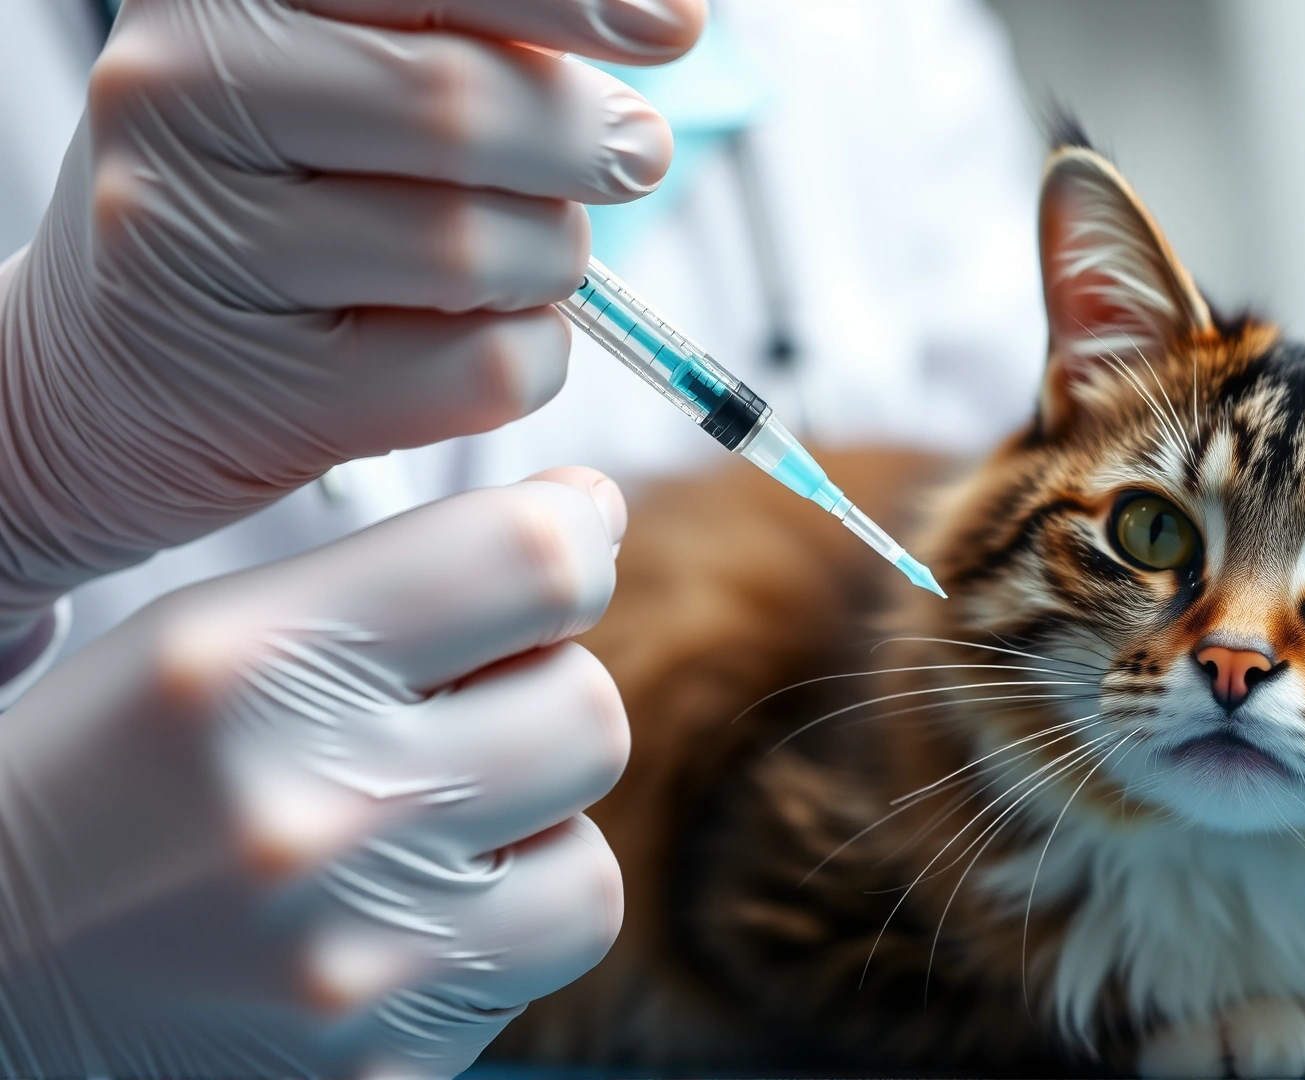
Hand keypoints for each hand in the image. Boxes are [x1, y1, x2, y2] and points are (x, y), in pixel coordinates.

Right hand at [0, 0, 703, 637]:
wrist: (106, 374)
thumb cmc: (266, 201)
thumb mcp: (331, 70)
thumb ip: (463, 32)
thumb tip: (661, 16)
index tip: (674, 28)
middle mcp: (178, 92)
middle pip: (464, 105)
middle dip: (589, 141)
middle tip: (630, 156)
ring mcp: (207, 247)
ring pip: (485, 249)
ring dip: (554, 262)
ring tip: (526, 259)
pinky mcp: (266, 391)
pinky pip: (485, 368)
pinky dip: (532, 358)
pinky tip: (482, 340)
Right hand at [0, 467, 630, 1077]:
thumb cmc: (103, 786)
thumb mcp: (208, 640)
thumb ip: (407, 574)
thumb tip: (588, 516)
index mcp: (249, 670)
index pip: (534, 564)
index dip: (574, 544)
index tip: (564, 554)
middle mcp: (306, 814)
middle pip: (588, 714)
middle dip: (545, 699)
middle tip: (464, 712)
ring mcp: (345, 962)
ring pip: (588, 862)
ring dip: (533, 833)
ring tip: (431, 828)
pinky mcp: (376, 1067)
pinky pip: (536, 964)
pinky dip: (500, 928)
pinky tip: (406, 913)